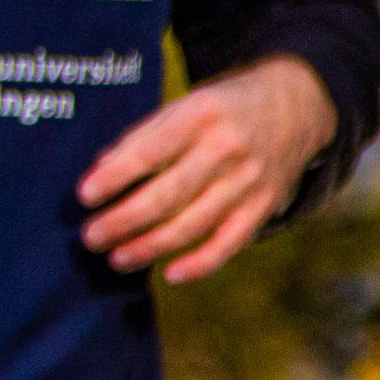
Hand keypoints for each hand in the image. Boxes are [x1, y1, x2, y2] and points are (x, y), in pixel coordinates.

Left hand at [78, 56, 335, 283]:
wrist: (295, 106)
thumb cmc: (220, 108)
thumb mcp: (183, 105)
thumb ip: (143, 135)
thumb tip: (100, 168)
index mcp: (199, 115)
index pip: (149, 151)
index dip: (115, 177)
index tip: (84, 196)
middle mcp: (225, 149)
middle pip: (167, 195)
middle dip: (124, 220)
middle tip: (91, 238)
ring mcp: (248, 182)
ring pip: (193, 224)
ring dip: (150, 247)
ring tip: (116, 258)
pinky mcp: (264, 206)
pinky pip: (229, 243)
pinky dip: (200, 263)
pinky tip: (169, 274)